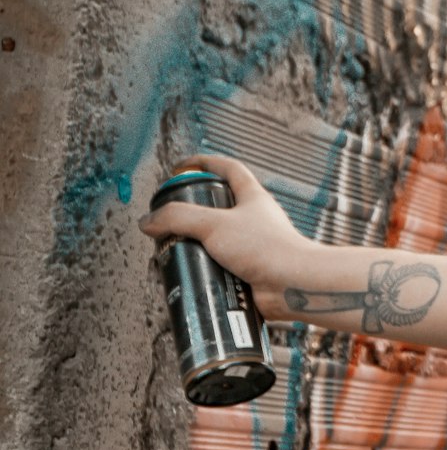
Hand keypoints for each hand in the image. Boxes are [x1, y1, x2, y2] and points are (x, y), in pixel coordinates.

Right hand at [137, 153, 316, 320]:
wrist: (294, 286)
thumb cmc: (269, 250)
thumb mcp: (214, 224)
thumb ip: (178, 219)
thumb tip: (149, 221)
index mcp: (252, 198)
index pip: (228, 169)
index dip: (204, 163)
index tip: (182, 167)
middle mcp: (254, 221)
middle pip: (218, 209)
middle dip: (192, 215)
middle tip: (170, 222)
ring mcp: (253, 248)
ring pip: (217, 243)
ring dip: (196, 249)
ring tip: (175, 255)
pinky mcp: (250, 273)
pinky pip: (222, 271)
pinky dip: (206, 275)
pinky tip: (192, 279)